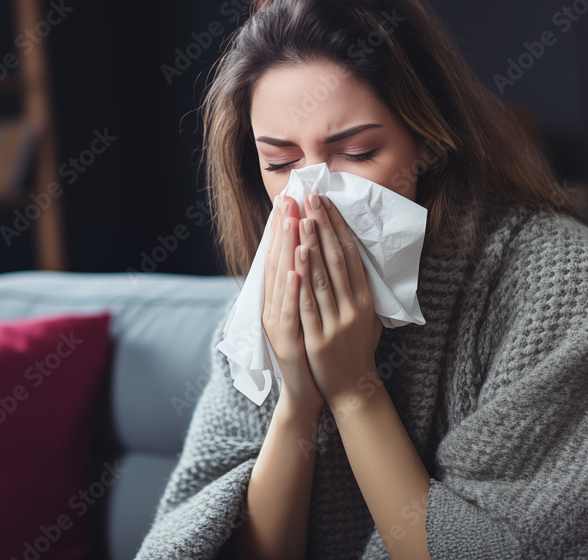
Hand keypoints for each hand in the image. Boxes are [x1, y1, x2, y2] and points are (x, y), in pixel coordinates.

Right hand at [262, 196, 325, 412]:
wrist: (308, 391)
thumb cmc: (311, 349)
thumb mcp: (308, 312)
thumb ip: (308, 285)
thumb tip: (314, 252)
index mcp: (280, 297)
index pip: (281, 255)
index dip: (284, 226)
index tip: (291, 198)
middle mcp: (274, 306)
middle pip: (278, 260)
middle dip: (285, 227)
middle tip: (290, 197)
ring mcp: (278, 323)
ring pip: (283, 280)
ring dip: (288, 249)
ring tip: (293, 221)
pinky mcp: (287, 339)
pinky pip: (290, 309)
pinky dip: (292, 287)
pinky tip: (297, 267)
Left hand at [295, 193, 383, 409]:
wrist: (353, 389)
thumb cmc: (357, 349)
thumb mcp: (367, 317)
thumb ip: (360, 289)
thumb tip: (352, 256)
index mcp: (366, 299)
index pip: (351, 253)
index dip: (338, 226)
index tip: (325, 201)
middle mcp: (354, 307)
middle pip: (337, 258)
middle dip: (323, 225)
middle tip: (311, 197)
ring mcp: (337, 322)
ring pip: (323, 276)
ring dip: (311, 243)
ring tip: (301, 216)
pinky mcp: (319, 337)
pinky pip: (308, 302)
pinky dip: (302, 278)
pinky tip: (296, 256)